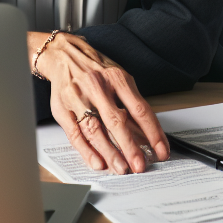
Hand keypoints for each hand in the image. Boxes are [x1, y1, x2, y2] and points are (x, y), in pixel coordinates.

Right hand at [28, 31, 169, 174]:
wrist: (64, 55)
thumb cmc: (95, 69)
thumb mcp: (118, 78)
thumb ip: (131, 104)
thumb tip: (147, 134)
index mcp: (116, 78)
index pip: (139, 109)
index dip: (152, 132)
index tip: (160, 150)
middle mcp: (96, 86)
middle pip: (116, 120)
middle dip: (130, 146)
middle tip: (140, 165)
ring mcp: (77, 97)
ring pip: (94, 129)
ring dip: (109, 152)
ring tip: (121, 167)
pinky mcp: (62, 108)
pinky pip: (74, 133)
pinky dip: (86, 150)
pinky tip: (97, 161)